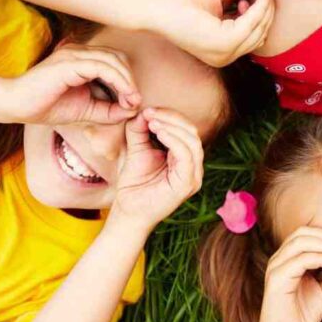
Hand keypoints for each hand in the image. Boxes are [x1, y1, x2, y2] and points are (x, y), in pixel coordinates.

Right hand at [4, 43, 139, 124]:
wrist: (17, 106)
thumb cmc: (47, 107)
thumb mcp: (87, 111)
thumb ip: (109, 110)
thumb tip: (133, 110)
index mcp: (82, 59)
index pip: (115, 61)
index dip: (129, 80)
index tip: (133, 103)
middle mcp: (79, 52)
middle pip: (118, 57)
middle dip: (131, 79)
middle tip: (135, 101)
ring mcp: (73, 54)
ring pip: (113, 59)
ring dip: (127, 81)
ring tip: (132, 100)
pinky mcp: (69, 62)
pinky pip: (102, 66)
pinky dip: (118, 81)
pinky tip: (124, 96)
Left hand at [110, 108, 203, 231]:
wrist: (128, 212)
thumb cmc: (133, 185)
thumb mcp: (136, 150)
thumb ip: (139, 130)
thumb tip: (143, 111)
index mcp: (184, 158)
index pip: (185, 130)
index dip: (169, 116)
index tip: (148, 110)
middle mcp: (193, 166)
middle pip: (191, 132)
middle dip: (171, 118)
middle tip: (150, 113)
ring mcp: (193, 176)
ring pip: (192, 141)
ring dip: (172, 127)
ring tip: (152, 122)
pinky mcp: (188, 183)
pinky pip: (187, 156)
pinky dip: (174, 140)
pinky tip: (159, 132)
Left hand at [154, 0, 275, 67]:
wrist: (156, 4)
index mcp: (222, 49)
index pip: (254, 34)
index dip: (262, 11)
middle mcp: (224, 57)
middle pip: (261, 33)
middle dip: (267, 8)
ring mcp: (224, 54)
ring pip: (259, 29)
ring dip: (264, 6)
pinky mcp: (223, 44)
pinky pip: (251, 25)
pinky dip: (258, 7)